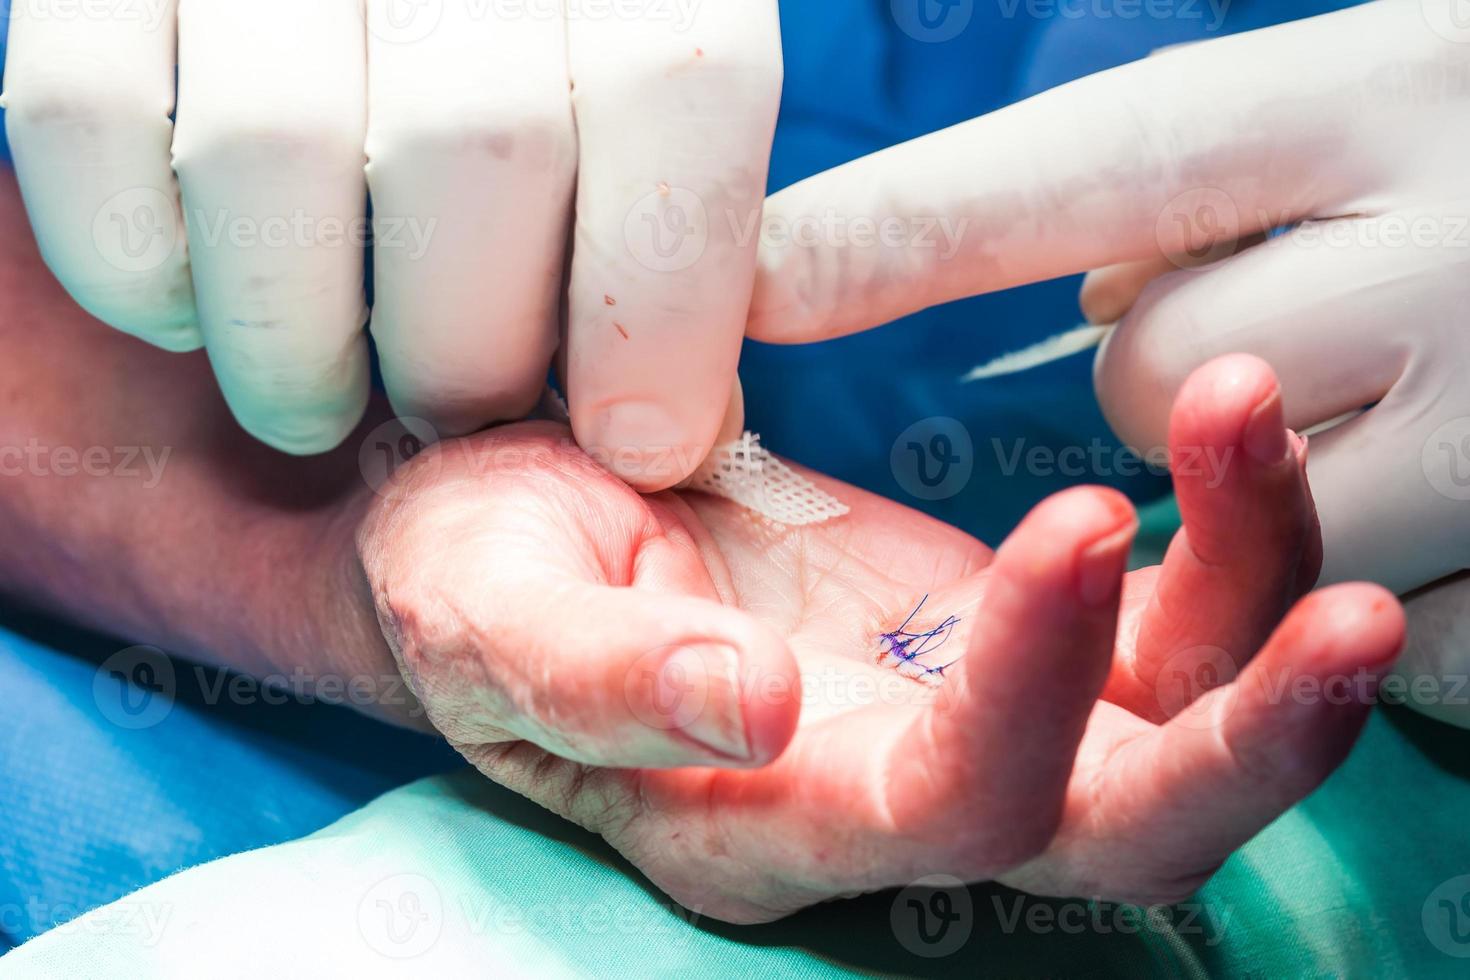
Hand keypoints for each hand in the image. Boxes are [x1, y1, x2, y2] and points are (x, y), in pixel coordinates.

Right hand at [3, 0, 777, 486]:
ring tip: (320, 400)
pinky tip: (199, 304)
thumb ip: (672, 248)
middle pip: (476, 146)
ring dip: (300, 350)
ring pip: (274, 149)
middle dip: (474, 353)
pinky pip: (89, 122)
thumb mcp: (633, 143)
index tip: (639, 440)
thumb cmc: (522, 108)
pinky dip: (141, 270)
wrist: (363, 20)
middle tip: (461, 412)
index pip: (672, 89)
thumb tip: (667, 417)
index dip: (665, 300)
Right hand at [357, 353, 1403, 922]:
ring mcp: (963, 711)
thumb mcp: (487, 614)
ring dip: (1256, 598)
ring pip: (1168, 723)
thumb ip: (604, 682)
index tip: (1073, 517)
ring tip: (1255, 420)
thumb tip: (753, 708)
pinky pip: (1155, 618)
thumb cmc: (472, 570)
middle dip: (1247, 746)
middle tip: (1355, 614)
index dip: (1028, 696)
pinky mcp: (998, 628)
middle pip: (1115, 834)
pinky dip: (1220, 539)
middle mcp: (891, 799)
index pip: (945, 811)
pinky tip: (1226, 436)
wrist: (515, 518)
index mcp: (764, 824)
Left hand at [746, 0, 1469, 596]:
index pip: (1084, 166)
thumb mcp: (1372, 86)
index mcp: (1383, 93)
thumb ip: (1200, 169)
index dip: (903, 231)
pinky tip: (1437, 482)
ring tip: (1379, 396)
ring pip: (1238, 525)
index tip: (751, 280)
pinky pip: (1374, 628)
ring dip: (1256, 485)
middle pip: (1150, 376)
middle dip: (1168, 364)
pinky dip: (1356, 580)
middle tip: (1273, 312)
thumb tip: (1080, 294)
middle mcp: (1452, 257)